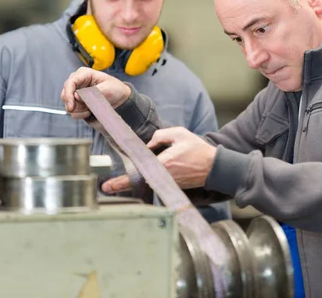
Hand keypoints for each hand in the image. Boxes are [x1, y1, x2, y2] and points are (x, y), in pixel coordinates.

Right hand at [61, 67, 130, 118]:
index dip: (68, 94)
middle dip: (76, 104)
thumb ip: (92, 93)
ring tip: (92, 108)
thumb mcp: (107, 89)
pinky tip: (90, 111)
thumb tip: (76, 97)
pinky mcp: (77, 103)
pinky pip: (74, 112)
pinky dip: (81, 114)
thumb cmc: (115, 89)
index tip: (71, 106)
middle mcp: (77, 83)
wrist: (121, 99)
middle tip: (89, 107)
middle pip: (65, 95)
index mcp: (84, 74)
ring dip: (80, 110)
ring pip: (69, 105)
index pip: (70, 83)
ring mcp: (76, 94)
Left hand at [101, 127, 216, 192]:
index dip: (122, 180)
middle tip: (106, 187)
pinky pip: (156, 181)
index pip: (139, 172)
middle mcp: (164, 176)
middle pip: (139, 180)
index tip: (108, 185)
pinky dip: (148, 179)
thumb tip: (148, 145)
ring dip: (134, 180)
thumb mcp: (180, 134)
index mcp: (164, 163)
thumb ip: (160, 136)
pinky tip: (140, 177)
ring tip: (116, 184)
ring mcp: (168, 182)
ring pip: (147, 180)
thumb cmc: (198, 150)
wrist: (215, 167)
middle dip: (122, 183)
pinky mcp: (172, 185)